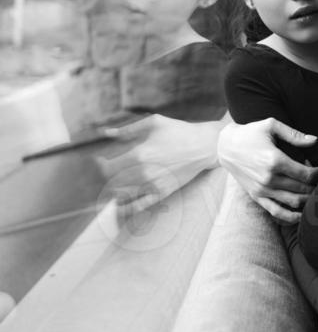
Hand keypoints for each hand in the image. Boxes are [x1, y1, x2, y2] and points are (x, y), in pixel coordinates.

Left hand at [98, 114, 227, 212]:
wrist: (204, 146)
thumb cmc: (178, 131)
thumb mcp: (153, 122)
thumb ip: (128, 129)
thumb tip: (106, 133)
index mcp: (139, 154)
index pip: (108, 168)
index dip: (100, 166)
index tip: (99, 162)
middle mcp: (144, 172)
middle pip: (112, 182)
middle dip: (105, 178)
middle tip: (106, 172)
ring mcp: (153, 185)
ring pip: (122, 195)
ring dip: (112, 191)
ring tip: (111, 185)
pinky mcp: (162, 193)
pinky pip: (139, 206)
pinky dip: (125, 208)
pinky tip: (118, 206)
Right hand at [217, 119, 317, 223]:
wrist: (226, 147)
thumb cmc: (251, 133)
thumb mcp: (271, 126)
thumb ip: (294, 135)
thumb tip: (315, 141)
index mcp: (275, 160)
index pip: (307, 174)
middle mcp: (269, 178)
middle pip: (303, 189)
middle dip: (317, 185)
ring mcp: (262, 190)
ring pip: (293, 202)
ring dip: (309, 200)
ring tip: (316, 191)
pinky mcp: (256, 196)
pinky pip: (276, 212)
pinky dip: (291, 216)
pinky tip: (302, 214)